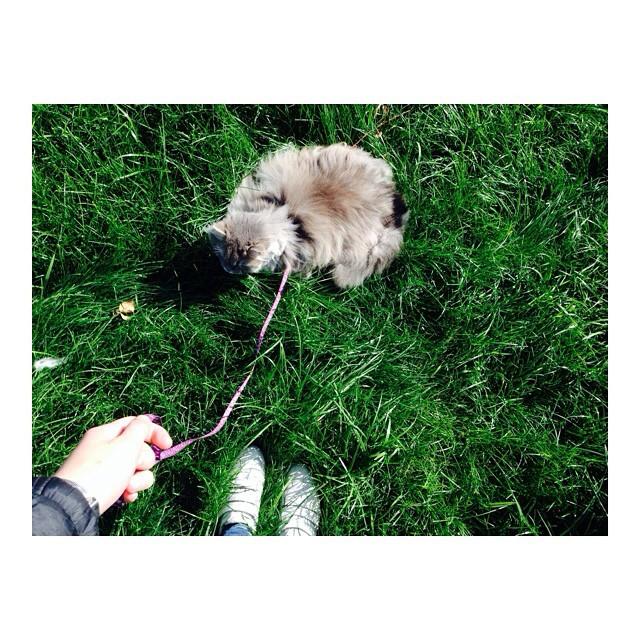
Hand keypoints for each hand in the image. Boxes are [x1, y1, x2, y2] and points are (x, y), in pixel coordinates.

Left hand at [54, 415, 171, 513]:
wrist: (75, 504)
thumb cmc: (102, 471)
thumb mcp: (125, 444)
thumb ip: (140, 429)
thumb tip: (145, 421)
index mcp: (106, 433)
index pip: (136, 424)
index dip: (155, 432)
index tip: (168, 445)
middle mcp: (104, 448)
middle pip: (138, 448)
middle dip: (143, 460)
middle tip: (135, 467)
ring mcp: (103, 468)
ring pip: (135, 468)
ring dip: (138, 478)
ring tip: (128, 487)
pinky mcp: (103, 486)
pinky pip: (126, 483)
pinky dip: (129, 489)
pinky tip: (126, 496)